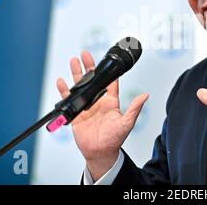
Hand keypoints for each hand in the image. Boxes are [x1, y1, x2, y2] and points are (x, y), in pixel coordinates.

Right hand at [56, 50, 148, 179]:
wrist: (101, 152)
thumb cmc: (114, 139)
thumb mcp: (126, 123)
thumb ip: (134, 108)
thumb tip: (145, 95)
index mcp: (111, 101)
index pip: (110, 82)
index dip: (108, 71)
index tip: (106, 60)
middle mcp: (98, 101)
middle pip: (92, 79)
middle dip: (89, 66)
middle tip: (85, 54)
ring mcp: (86, 105)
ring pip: (80, 85)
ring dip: (76, 73)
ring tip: (74, 61)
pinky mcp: (76, 113)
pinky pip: (69, 100)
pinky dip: (64, 91)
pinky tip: (61, 82)